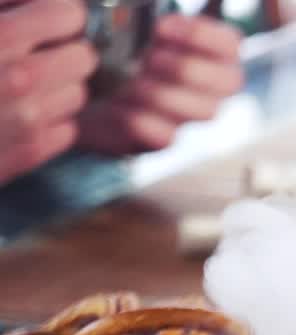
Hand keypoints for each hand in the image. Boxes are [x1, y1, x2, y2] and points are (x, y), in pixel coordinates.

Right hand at [0, 0, 95, 184]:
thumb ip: (3, 4)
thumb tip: (29, 2)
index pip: (69, 15)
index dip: (60, 14)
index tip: (49, 17)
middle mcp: (19, 79)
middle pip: (84, 57)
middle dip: (65, 50)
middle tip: (37, 52)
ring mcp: (26, 121)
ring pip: (78, 95)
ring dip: (58, 87)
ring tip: (20, 85)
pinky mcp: (27, 153)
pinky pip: (66, 130)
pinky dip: (49, 122)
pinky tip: (17, 115)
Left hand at [77, 15, 242, 155]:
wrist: (81, 82)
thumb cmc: (113, 42)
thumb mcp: (128, 17)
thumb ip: (141, 8)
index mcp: (209, 49)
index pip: (231, 44)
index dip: (202, 36)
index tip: (161, 27)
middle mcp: (211, 84)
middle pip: (230, 81)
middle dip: (187, 68)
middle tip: (150, 58)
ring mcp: (190, 113)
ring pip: (206, 111)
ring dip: (167, 94)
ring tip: (132, 82)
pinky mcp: (164, 137)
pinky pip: (168, 136)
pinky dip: (142, 121)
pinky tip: (118, 105)